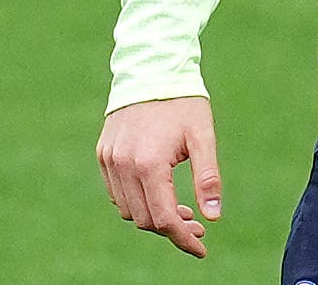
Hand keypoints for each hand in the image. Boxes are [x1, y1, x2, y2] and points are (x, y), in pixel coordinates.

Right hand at [96, 96, 223, 256]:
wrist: (151, 69)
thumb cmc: (183, 102)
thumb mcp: (203, 137)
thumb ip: (208, 177)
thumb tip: (214, 216)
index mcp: (149, 163)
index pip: (164, 218)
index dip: (183, 239)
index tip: (201, 247)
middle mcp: (123, 165)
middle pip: (145, 219)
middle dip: (172, 229)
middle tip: (198, 224)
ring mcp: (109, 160)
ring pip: (128, 210)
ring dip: (153, 216)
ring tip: (182, 209)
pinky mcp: (103, 154)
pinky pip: (117, 193)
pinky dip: (137, 201)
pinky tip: (159, 194)